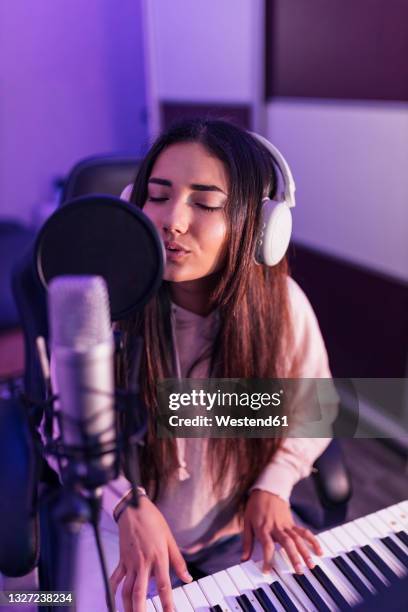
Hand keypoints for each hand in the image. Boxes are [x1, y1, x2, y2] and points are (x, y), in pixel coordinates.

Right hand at [109, 496, 192, 611]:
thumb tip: (187, 578)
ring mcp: (130, 562)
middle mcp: (143, 563)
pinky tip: (114, 601)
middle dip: (140, 610)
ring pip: (126, 590)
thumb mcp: (170, 539)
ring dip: (127, 606)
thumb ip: (178, 561)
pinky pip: (115, 579)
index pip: (163, 586)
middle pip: (140, 592)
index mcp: (158, 557)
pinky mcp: (121, 560)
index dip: (167, 603)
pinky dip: (113, 591)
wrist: (134, 508)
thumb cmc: (153, 521)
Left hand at [241, 489, 322, 573]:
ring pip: (297, 538)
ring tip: (311, 565)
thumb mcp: (247, 522)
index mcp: (263, 527)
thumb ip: (247, 542)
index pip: (267, 545)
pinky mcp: (292, 523)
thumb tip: (243, 559)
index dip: (268, 559)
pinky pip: (304, 532)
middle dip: (293, 557)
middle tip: (299, 570)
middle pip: (287, 542)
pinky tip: (319, 550)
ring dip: (305, 551)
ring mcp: (286, 525)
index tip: (267, 571)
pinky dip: (312, 540)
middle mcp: (276, 527)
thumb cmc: (255, 506)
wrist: (267, 489)